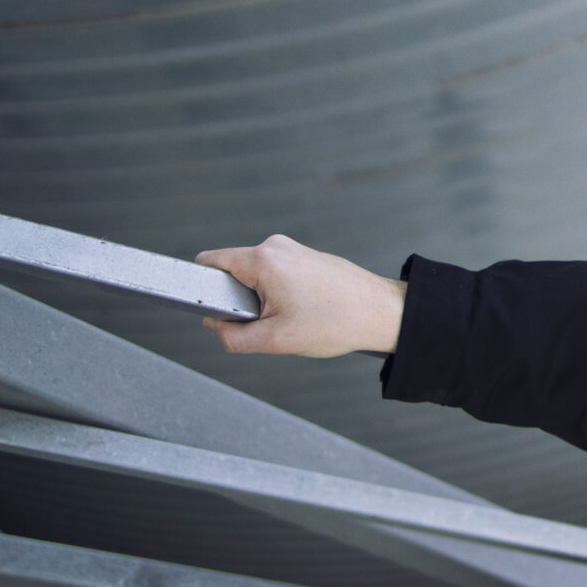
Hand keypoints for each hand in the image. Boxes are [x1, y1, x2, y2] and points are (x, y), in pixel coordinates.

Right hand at [196, 234, 406, 357]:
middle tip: (269, 323)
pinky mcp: (305, 257)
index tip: (214, 310)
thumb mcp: (276, 340)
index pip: (208, 262)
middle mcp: (275, 246)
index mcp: (263, 259)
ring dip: (263, 301)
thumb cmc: (338, 322)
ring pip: (256, 277)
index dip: (203, 288)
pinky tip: (305, 312)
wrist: (383, 313)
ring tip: (293, 319)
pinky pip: (277, 277)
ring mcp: (292, 249)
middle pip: (232, 271)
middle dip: (240, 301)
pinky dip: (281, 296)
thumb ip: (233, 336)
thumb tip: (212, 327)